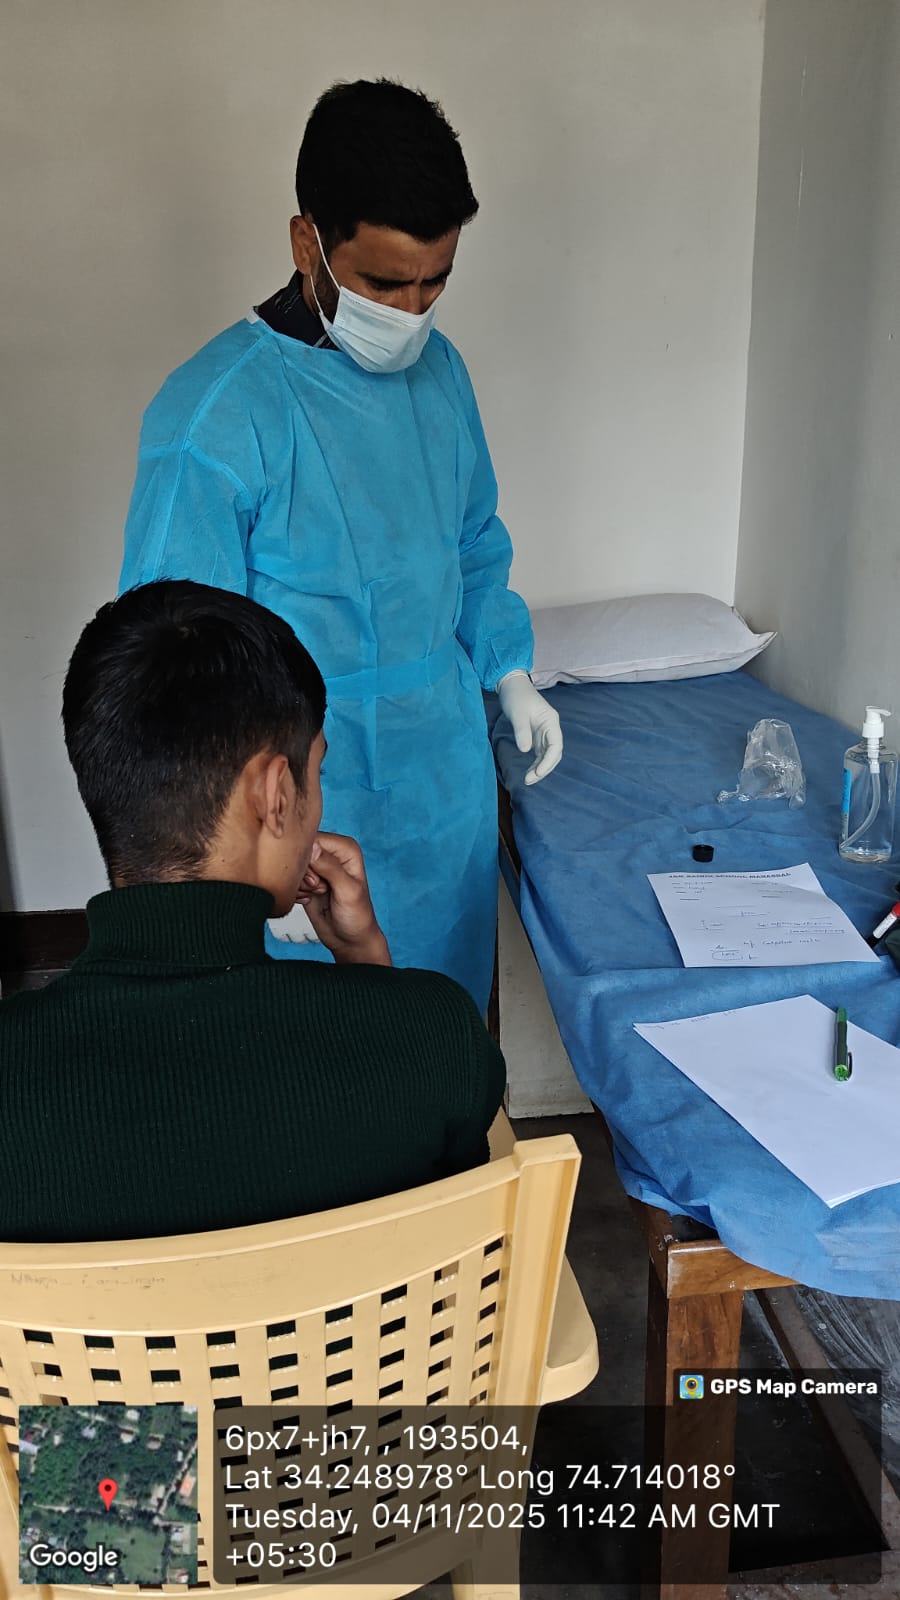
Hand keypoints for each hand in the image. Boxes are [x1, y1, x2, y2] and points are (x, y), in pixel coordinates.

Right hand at [296, 832, 390, 965]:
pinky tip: (308, 899)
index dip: (308, 860)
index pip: (313, 839)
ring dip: (299, 885)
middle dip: (303, 874)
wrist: (350, 939)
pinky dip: (295, 892)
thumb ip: (330, 868)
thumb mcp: (348, 891)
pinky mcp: (305, 880)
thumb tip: (311, 847)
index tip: (317, 880)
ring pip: (290, 867)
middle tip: (318, 888)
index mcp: (345, 848)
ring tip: (316, 894)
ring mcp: (316, 866)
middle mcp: (330, 853)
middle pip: (298, 852)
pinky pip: (288, 879)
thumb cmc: (358, 916)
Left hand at [497, 670, 562, 784]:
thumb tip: (525, 750)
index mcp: (550, 721)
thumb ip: (522, 732)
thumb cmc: (516, 697)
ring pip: (548, 755)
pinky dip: (536, 763)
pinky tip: (529, 771)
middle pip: (554, 753)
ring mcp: (545, 733)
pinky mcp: (537, 736)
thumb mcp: (517, 714)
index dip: (549, 761)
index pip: (556, 745)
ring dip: (540, 768)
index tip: (537, 773)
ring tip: (528, 780)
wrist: (511, 686)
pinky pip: (540, 753)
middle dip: (544, 768)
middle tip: (529, 780)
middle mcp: (551, 728)